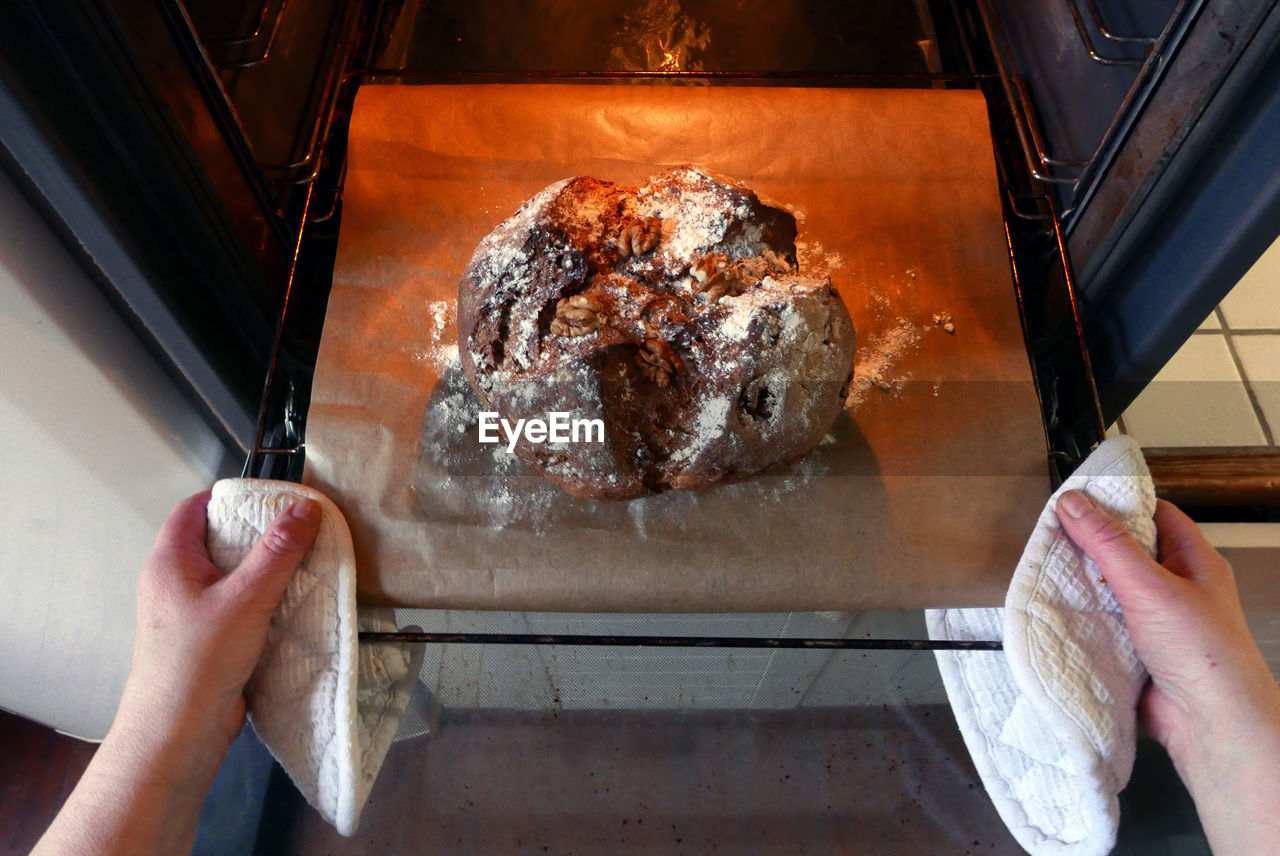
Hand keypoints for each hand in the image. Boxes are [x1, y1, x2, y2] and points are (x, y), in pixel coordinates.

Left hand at [32, 490, 320, 855]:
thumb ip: (278, 552)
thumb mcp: (246, 598)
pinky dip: (260, 601)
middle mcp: (171, 582)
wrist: (178, 731)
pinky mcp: (202, 639)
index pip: (194, 508)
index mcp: (169, 561)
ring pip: (226, 576)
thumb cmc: (198, 662)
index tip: (270, 498)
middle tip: (295, 530)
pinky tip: (288, 605)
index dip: (230, 497)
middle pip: (214, 540)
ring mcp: (185, 613)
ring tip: (300, 565)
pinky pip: (233, 606)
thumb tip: (305, 508)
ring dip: (261, 571)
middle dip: (255, 534)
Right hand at [1056, 491, 1279, 854]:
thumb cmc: (1203, 653)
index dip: (1118, 503)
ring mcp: (1156, 619)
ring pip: (1111, 589)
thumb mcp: (1150, 586)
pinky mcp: (1136, 648)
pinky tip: (1057, 609)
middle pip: (1127, 551)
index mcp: (1194, 560)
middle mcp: (1178, 587)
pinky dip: (1082, 617)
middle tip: (1052, 533)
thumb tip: (1073, 503)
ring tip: (1047, 567)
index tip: (1077, 497)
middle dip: (1091, 545)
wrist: (1209, 724)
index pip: (1154, 514)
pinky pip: (1103, 623)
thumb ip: (1108, 543)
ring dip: (1083, 583)